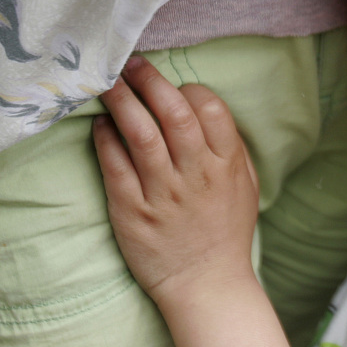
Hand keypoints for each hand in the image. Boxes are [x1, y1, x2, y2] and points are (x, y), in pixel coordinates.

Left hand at [94, 57, 258, 306]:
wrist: (206, 283)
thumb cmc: (226, 230)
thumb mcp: (246, 185)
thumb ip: (231, 145)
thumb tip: (204, 105)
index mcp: (227, 165)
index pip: (210, 109)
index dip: (190, 89)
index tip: (176, 87)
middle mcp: (196, 175)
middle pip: (173, 114)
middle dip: (150, 82)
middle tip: (131, 63)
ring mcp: (163, 194)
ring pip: (141, 135)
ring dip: (123, 102)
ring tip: (108, 81)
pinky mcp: (132, 212)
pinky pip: (116, 167)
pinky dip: (106, 140)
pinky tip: (100, 125)